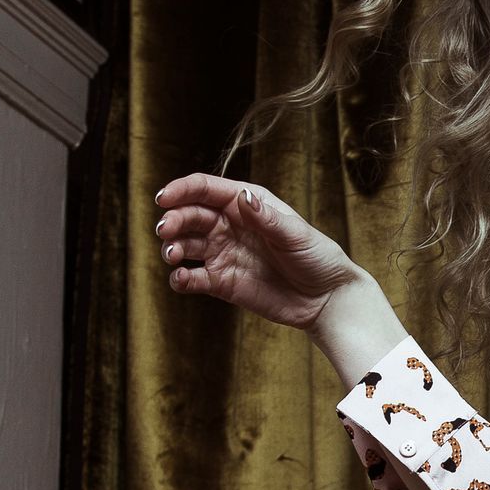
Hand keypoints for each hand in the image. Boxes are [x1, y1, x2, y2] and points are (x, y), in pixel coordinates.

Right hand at [153, 174, 359, 332]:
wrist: (326, 299)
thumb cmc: (317, 258)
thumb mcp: (296, 235)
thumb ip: (267, 218)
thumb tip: (243, 197)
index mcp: (247, 204)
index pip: (206, 190)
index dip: (182, 190)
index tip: (164, 198)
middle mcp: (230, 225)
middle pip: (190, 215)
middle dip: (173, 220)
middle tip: (165, 231)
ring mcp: (223, 253)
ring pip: (185, 245)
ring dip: (172, 248)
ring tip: (173, 255)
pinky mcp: (221, 282)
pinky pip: (192, 278)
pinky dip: (181, 278)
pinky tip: (181, 279)